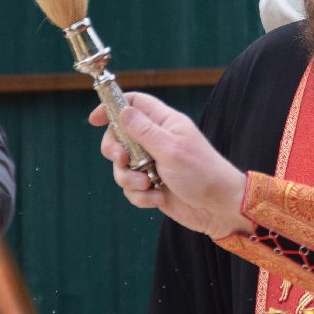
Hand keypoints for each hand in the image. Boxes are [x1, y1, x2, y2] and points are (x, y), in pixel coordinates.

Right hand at [89, 92, 251, 237]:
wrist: (219, 208)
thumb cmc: (202, 174)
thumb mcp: (171, 149)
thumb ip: (144, 131)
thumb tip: (122, 111)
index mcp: (165, 124)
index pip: (135, 104)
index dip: (113, 107)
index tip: (94, 120)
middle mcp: (157, 141)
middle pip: (119, 137)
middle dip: (115, 151)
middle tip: (122, 159)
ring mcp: (153, 164)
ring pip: (122, 167)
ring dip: (130, 179)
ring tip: (149, 185)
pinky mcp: (153, 186)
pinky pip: (131, 189)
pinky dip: (140, 196)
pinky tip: (158, 199)